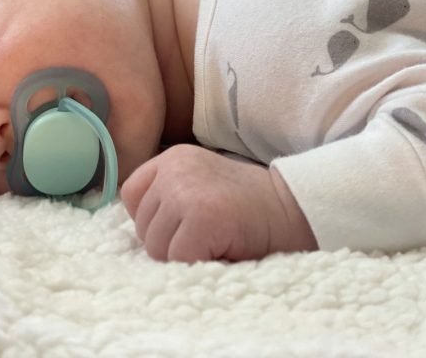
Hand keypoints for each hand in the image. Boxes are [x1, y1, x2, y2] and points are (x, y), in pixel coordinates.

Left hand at [120, 144, 316, 262]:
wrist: (295, 208)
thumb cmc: (248, 207)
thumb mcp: (201, 185)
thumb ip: (168, 197)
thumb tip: (138, 234)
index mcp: (172, 158)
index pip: (131, 195)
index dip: (154, 220)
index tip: (184, 226)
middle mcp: (174, 169)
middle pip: (142, 227)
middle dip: (170, 243)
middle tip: (209, 236)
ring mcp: (186, 191)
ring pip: (156, 248)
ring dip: (184, 257)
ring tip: (216, 242)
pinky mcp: (202, 217)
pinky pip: (178, 259)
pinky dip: (198, 266)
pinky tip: (223, 251)